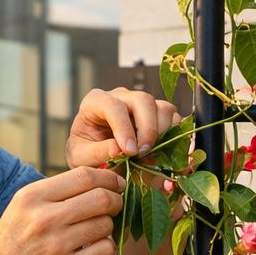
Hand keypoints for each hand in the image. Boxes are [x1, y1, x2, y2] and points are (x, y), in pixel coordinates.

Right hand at [0, 167, 126, 254]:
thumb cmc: (11, 244)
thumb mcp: (21, 208)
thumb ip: (54, 193)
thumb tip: (97, 179)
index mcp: (32, 197)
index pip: (84, 176)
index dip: (108, 177)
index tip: (116, 183)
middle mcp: (44, 218)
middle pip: (101, 198)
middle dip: (115, 200)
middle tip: (115, 205)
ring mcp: (57, 246)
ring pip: (106, 224)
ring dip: (108, 226)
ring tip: (96, 230)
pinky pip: (105, 250)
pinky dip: (106, 247)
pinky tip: (94, 249)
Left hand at [64, 87, 180, 168]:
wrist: (94, 155)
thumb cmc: (84, 152)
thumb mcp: (82, 157)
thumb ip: (98, 152)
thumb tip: (119, 149)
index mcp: (96, 102)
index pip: (114, 106)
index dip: (124, 128)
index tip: (129, 151)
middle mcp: (121, 97)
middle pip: (143, 100)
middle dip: (148, 128)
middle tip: (143, 153)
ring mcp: (141, 104)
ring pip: (163, 108)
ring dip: (163, 133)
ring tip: (152, 155)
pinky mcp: (157, 115)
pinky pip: (174, 119)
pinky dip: (174, 137)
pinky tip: (163, 154)